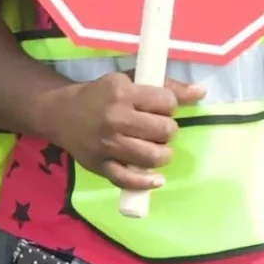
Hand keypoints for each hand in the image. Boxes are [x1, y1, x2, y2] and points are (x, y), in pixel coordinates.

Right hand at [44, 72, 207, 191]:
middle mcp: (115, 119)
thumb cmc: (100, 95)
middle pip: (165, 131)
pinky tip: (155, 178)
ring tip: (154, 148)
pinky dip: (146, 182)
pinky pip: (129, 180)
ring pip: (153, 157)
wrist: (62, 114)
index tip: (158, 108)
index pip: (166, 103)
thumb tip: (201, 92)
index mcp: (122, 93)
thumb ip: (165, 86)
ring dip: (162, 154)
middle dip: (166, 130)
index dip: (168, 106)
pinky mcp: (100, 166)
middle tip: (155, 129)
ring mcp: (107, 145)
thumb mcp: (128, 81)